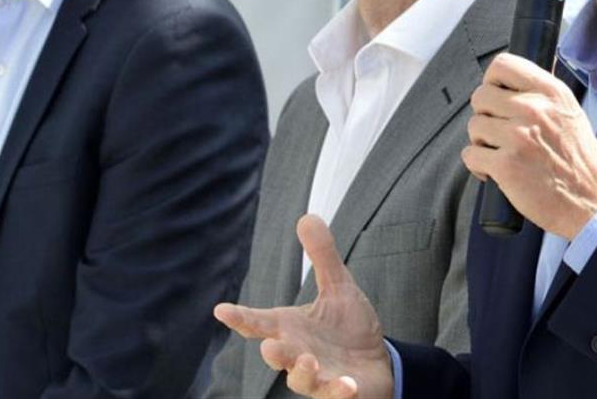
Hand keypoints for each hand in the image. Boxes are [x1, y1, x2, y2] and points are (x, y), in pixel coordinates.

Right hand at [214, 215, 392, 398]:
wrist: (375, 363)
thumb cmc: (348, 328)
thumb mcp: (338, 287)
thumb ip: (322, 256)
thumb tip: (307, 216)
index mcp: (290, 328)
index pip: (259, 322)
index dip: (240, 317)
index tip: (221, 310)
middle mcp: (297, 353)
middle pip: (277, 354)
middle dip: (274, 351)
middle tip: (270, 344)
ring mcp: (316, 376)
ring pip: (300, 379)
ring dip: (302, 372)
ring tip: (308, 362)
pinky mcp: (338, 392)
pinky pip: (334, 395)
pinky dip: (339, 392)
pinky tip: (348, 385)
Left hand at [463, 53, 596, 237]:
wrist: (591, 202)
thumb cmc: (581, 162)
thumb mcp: (571, 113)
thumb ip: (543, 94)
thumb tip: (514, 80)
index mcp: (551, 93)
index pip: (503, 65)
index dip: (492, 81)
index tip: (496, 97)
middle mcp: (534, 109)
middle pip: (481, 96)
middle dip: (485, 115)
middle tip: (498, 131)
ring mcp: (518, 137)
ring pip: (474, 125)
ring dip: (481, 141)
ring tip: (499, 153)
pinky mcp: (506, 165)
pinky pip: (471, 154)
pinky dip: (478, 164)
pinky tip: (494, 171)